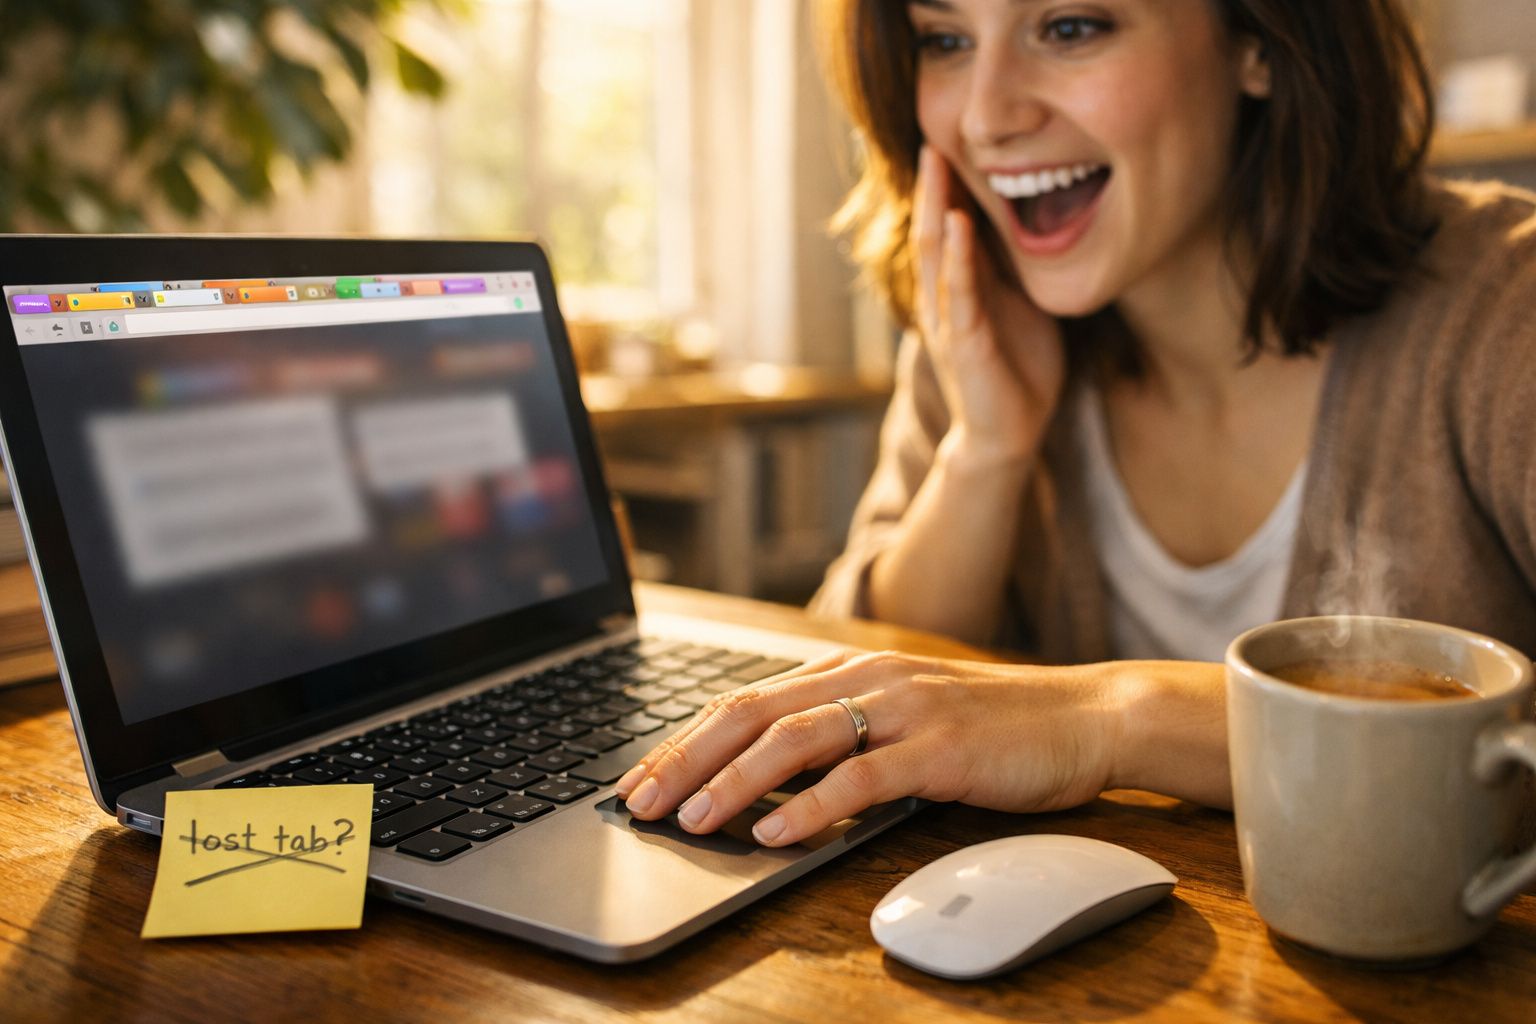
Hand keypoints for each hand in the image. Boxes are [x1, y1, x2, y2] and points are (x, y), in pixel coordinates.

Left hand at [613, 650, 1122, 846]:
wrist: (1084, 716)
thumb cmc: (991, 726)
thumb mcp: (903, 718)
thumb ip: (840, 735)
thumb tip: (761, 781)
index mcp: (851, 669)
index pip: (746, 700)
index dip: (684, 740)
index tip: (640, 779)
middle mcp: (868, 678)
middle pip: (753, 713)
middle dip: (686, 759)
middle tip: (639, 802)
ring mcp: (905, 709)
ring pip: (796, 738)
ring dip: (734, 781)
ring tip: (691, 820)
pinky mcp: (941, 748)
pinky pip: (861, 776)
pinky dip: (810, 805)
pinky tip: (774, 832)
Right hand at [913, 146, 1065, 462]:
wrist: (1009, 435)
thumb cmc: (1017, 370)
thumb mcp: (1019, 305)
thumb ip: (1011, 270)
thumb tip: (1029, 223)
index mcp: (957, 289)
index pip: (945, 228)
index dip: (943, 187)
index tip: (946, 139)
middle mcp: (943, 300)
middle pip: (930, 231)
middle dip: (931, 185)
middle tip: (932, 136)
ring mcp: (950, 321)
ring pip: (936, 255)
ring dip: (936, 208)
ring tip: (936, 164)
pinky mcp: (967, 345)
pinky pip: (960, 294)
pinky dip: (960, 258)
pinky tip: (960, 224)